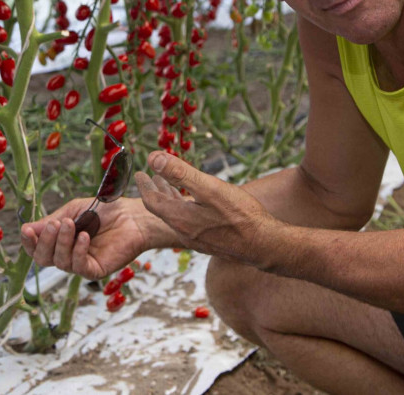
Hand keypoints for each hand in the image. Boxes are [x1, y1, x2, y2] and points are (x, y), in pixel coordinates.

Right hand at [19, 197, 153, 279]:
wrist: (131, 215)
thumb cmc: (103, 211)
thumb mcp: (72, 211)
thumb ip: (50, 221)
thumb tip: (26, 228)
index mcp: (59, 241)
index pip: (36, 248)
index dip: (29, 242)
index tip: (27, 230)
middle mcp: (67, 255)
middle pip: (43, 259)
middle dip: (44, 242)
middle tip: (54, 224)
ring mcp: (80, 264)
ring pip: (60, 262)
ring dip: (62, 242)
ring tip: (71, 224)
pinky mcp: (95, 270)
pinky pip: (79, 267)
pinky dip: (78, 251)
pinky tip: (84, 236)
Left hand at [136, 151, 283, 268]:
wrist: (265, 245)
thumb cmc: (240, 215)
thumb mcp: (208, 188)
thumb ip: (180, 172)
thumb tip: (152, 158)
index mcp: (180, 219)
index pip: (152, 202)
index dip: (144, 186)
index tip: (138, 173)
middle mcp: (184, 232)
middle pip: (162, 210)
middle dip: (155, 192)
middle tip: (148, 177)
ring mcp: (198, 239)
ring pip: (176, 217)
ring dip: (169, 199)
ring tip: (167, 185)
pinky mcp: (211, 242)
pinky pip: (189, 223)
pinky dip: (183, 208)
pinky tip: (194, 204)